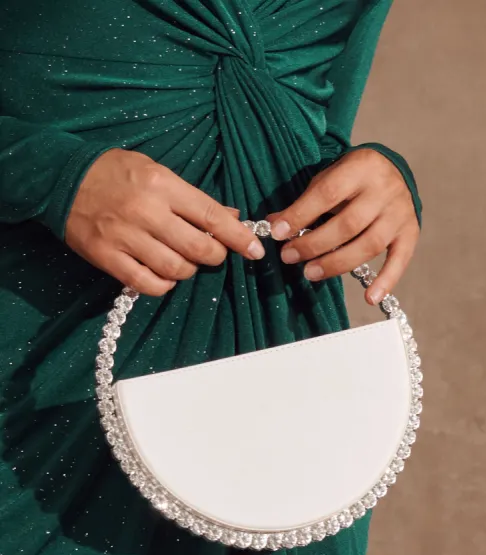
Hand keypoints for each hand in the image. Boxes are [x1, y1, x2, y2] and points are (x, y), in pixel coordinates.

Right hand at [65, 148, 265, 295]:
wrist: (60, 179)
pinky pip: (147, 284)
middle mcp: (146, 212)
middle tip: (212, 254)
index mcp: (162, 186)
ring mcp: (125, 237)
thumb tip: (230, 216)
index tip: (256, 250)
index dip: (239, 237)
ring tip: (182, 260)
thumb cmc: (114, 173)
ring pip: (176, 269)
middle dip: (215, 256)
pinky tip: (162, 274)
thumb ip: (192, 197)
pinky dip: (163, 284)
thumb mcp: (155, 171)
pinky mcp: (107, 257)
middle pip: (199, 249)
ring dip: (188, 270)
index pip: (211, 216)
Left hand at [265, 148, 419, 304]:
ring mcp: (399, 213)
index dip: (301, 215)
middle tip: (290, 257)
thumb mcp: (328, 179)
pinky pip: (400, 260)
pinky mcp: (410, 232)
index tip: (278, 233)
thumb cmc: (352, 179)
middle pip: (348, 224)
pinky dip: (386, 281)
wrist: (393, 171)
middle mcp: (383, 190)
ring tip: (310, 273)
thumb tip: (273, 225)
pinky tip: (370, 298)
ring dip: (337, 264)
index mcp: (360, 168)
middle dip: (314, 244)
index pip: (327, 194)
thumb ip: (304, 202)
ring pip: (369, 245)